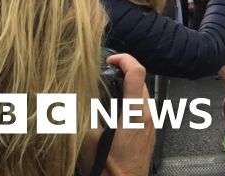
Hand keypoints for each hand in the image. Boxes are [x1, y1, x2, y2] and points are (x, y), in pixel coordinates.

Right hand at [79, 53, 153, 175]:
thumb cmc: (109, 169)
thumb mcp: (88, 139)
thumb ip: (83, 114)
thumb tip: (73, 97)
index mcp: (133, 112)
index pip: (137, 72)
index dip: (125, 59)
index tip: (111, 59)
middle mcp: (147, 114)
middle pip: (141, 80)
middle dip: (124, 72)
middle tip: (106, 72)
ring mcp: (151, 123)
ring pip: (142, 94)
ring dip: (127, 87)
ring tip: (108, 91)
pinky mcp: (149, 130)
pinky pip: (142, 108)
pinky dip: (129, 101)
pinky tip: (114, 111)